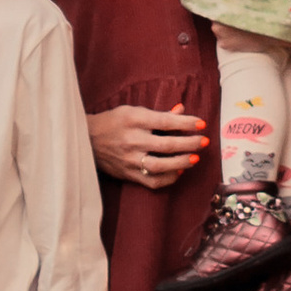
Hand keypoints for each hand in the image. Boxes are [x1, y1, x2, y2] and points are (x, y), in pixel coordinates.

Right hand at [88, 103, 205, 188]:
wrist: (86, 140)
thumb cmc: (113, 122)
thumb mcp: (132, 111)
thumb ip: (158, 114)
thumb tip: (182, 110)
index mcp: (133, 120)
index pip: (165, 122)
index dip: (186, 123)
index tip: (202, 124)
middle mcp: (131, 140)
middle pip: (166, 145)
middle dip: (189, 143)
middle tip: (204, 141)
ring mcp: (129, 159)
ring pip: (160, 165)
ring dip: (181, 162)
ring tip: (195, 158)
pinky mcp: (128, 174)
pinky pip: (152, 181)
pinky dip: (168, 178)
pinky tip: (179, 171)